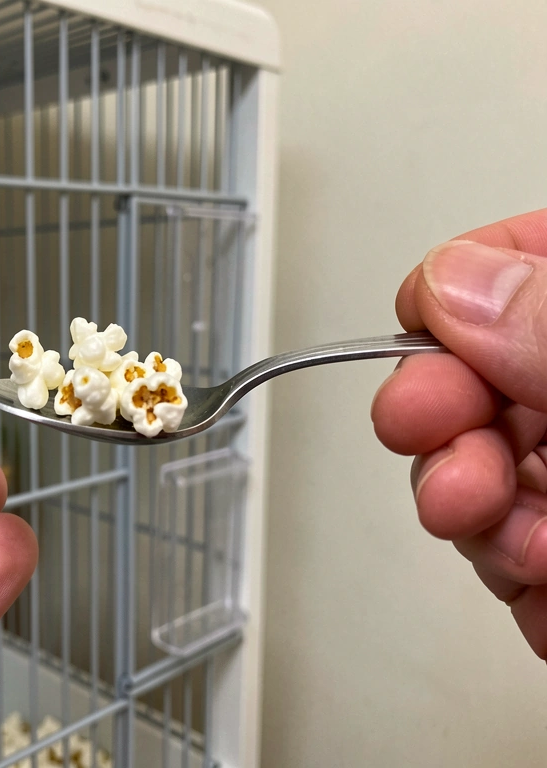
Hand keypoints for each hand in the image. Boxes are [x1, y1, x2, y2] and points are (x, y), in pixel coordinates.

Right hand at [371, 208, 546, 657]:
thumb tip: (455, 288)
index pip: (524, 257)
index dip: (460, 285)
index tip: (426, 320)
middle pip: (481, 375)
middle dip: (445, 423)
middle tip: (439, 446)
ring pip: (482, 473)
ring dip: (478, 518)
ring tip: (526, 550)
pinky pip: (515, 557)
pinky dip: (520, 586)